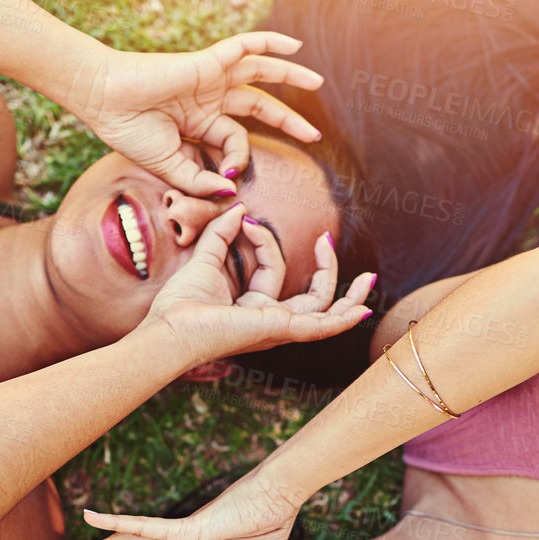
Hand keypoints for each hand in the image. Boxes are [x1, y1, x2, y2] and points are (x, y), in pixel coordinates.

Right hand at [71, 33, 325, 196]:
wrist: (103, 99)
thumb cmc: (128, 131)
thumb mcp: (169, 165)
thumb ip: (199, 180)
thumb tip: (230, 189)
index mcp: (198, 124)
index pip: (234, 141)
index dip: (237, 160)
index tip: (226, 176)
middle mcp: (208, 99)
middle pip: (259, 106)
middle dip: (288, 120)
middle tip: (314, 135)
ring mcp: (209, 78)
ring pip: (260, 73)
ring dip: (290, 75)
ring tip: (318, 83)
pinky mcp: (207, 61)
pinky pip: (244, 45)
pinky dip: (269, 42)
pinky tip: (296, 45)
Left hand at [139, 205, 375, 367]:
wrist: (170, 329)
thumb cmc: (180, 306)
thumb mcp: (205, 260)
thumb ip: (220, 234)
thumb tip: (239, 209)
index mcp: (253, 307)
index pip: (274, 268)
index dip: (265, 240)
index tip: (245, 220)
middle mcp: (270, 320)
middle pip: (312, 298)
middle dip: (328, 271)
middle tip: (327, 240)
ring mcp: (278, 328)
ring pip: (324, 314)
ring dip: (349, 297)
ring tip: (368, 280)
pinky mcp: (280, 330)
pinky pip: (320, 327)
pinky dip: (343, 320)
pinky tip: (362, 311)